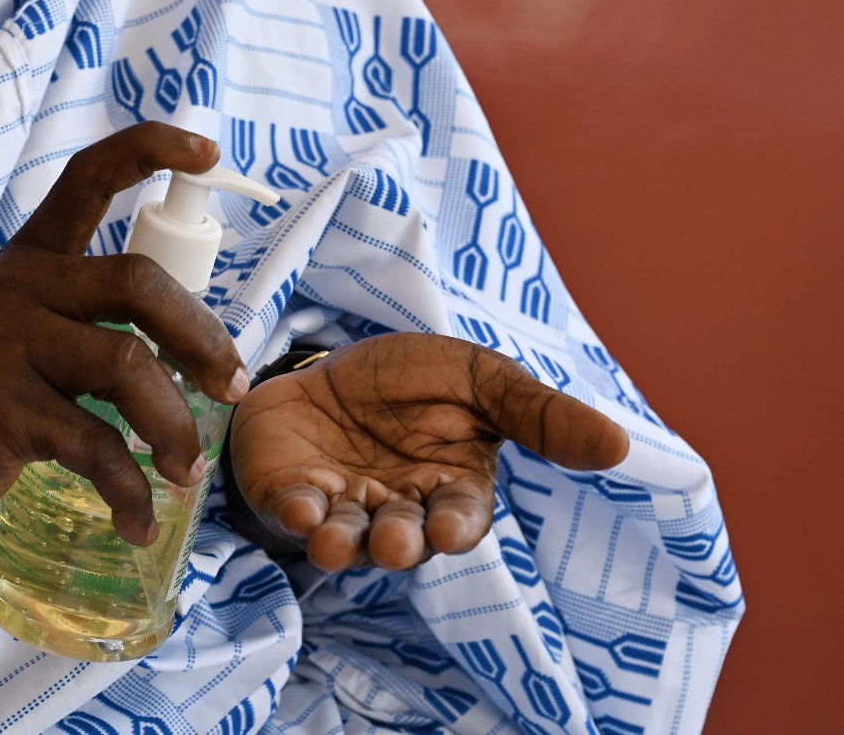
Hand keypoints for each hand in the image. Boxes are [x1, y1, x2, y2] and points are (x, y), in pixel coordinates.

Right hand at [0, 123, 247, 545]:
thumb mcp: (20, 338)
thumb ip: (87, 326)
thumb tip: (197, 354)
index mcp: (28, 262)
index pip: (87, 179)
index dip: (149, 151)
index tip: (209, 151)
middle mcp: (16, 289)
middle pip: (137, 281)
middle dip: (202, 337)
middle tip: (234, 386)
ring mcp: (1, 348)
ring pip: (127, 365)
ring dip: (176, 426)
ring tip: (188, 472)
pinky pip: (95, 446)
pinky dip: (130, 489)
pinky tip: (137, 520)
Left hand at [228, 333, 628, 570]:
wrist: (329, 361)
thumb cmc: (411, 380)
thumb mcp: (480, 380)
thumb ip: (538, 414)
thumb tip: (618, 444)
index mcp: (449, 489)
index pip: (459, 519)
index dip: (453, 527)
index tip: (446, 528)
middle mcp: (396, 511)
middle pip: (402, 539)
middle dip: (398, 543)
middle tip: (396, 542)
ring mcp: (340, 508)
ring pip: (346, 538)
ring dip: (341, 542)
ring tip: (335, 539)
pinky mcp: (287, 495)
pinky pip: (290, 514)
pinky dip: (293, 514)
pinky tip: (297, 506)